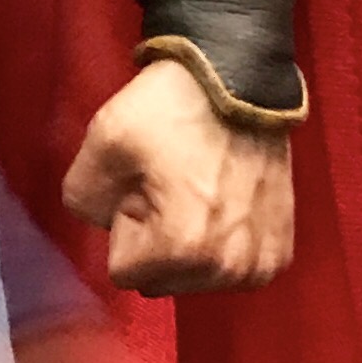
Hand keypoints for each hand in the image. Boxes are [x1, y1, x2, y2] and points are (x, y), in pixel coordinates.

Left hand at [62, 56, 294, 294]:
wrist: (240, 80)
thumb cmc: (173, 109)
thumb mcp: (102, 144)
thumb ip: (81, 200)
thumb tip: (103, 224)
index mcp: (184, 247)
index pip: (123, 271)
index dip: (125, 225)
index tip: (144, 187)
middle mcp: (229, 267)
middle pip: (160, 281)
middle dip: (155, 243)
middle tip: (170, 189)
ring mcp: (260, 264)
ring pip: (194, 279)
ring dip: (188, 246)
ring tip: (198, 192)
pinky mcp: (279, 253)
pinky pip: (228, 271)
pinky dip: (220, 245)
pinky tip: (224, 205)